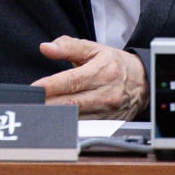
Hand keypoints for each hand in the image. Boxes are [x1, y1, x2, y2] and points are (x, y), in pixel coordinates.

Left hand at [32, 35, 147, 119]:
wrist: (143, 82)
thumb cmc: (115, 64)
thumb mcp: (95, 49)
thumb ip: (69, 46)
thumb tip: (46, 47)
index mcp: (102, 71)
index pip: (72, 80)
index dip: (51, 85)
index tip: (34, 88)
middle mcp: (106, 93)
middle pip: (71, 102)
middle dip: (48, 104)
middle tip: (31, 103)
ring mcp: (107, 112)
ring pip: (76, 118)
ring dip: (56, 116)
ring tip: (39, 112)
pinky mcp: (108, 124)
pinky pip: (84, 127)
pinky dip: (68, 124)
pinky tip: (56, 120)